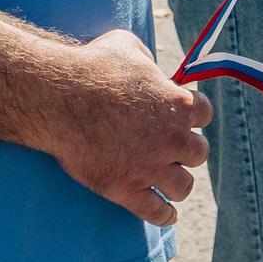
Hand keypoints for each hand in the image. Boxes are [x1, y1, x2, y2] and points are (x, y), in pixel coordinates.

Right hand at [45, 29, 210, 225]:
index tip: (179, 118)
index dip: (192, 114)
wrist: (58, 97)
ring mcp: (150, 167)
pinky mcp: (126, 189)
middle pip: (198, 152)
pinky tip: (165, 213)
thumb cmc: (92, 66)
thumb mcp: (129, 46)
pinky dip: (164, 215)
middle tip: (169, 148)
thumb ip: (150, 62)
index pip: (205, 114)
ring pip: (183, 186)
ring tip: (167, 180)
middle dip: (185, 149)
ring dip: (177, 182)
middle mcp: (172, 139)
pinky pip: (158, 213)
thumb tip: (152, 69)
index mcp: (179, 105)